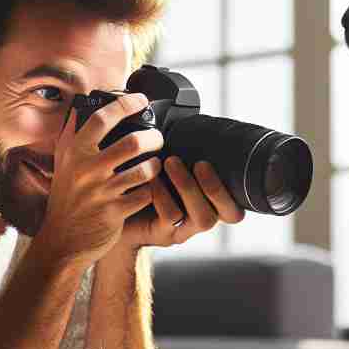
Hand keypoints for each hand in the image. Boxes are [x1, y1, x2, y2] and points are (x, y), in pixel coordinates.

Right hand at [32, 92, 163, 267]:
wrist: (61, 240)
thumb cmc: (66, 200)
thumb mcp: (61, 164)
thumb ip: (71, 137)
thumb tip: (79, 108)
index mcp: (73, 152)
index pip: (102, 118)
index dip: (125, 104)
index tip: (141, 99)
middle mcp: (86, 169)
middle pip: (132, 143)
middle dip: (154, 138)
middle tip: (159, 139)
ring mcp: (101, 192)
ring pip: (143, 170)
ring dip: (157, 165)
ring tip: (157, 164)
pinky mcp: (114, 212)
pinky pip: (145, 195)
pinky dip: (153, 191)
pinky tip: (153, 189)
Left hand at [119, 155, 244, 249]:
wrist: (111, 212)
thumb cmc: (142, 186)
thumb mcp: (167, 169)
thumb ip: (182, 154)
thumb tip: (186, 114)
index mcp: (209, 204)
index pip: (237, 206)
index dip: (234, 190)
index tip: (207, 162)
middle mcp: (202, 218)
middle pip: (230, 214)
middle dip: (216, 187)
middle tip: (200, 164)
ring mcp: (184, 229)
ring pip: (203, 218)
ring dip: (188, 188)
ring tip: (169, 163)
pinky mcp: (163, 234)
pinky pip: (171, 218)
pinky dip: (162, 195)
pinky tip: (149, 179)